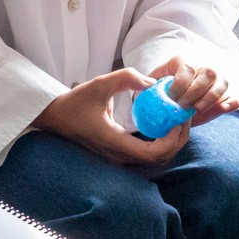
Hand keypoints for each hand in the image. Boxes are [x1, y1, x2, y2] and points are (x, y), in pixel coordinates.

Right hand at [34, 68, 187, 166]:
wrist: (54, 117)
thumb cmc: (75, 102)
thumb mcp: (100, 84)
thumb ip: (126, 79)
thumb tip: (153, 82)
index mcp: (116, 143)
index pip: (153, 153)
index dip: (172, 140)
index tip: (178, 120)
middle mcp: (119, 155)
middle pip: (160, 159)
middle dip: (177, 140)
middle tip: (184, 117)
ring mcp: (119, 156)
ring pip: (155, 158)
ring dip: (171, 142)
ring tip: (177, 119)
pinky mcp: (119, 153)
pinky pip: (146, 153)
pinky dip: (160, 141)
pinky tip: (163, 123)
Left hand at [146, 55, 238, 126]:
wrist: (173, 101)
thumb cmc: (162, 91)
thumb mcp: (153, 84)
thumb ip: (148, 85)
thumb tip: (143, 87)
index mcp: (183, 62)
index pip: (187, 68)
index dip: (180, 84)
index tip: (171, 98)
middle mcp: (202, 67)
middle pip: (208, 73)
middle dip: (195, 92)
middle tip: (183, 106)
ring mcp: (216, 80)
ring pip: (221, 82)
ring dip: (210, 97)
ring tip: (197, 109)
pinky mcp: (224, 94)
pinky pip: (234, 95)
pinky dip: (231, 102)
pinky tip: (223, 108)